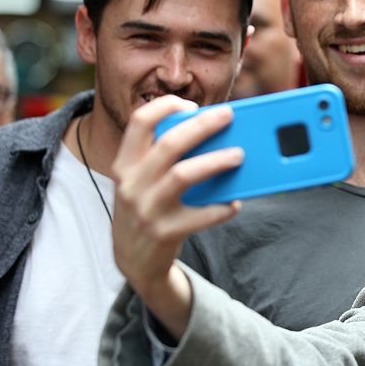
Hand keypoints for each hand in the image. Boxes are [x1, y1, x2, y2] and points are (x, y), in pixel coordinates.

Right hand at [111, 95, 243, 337]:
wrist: (133, 261)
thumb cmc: (148, 209)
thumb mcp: (143, 182)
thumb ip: (165, 159)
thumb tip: (215, 135)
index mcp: (125, 164)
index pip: (139, 122)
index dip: (165, 106)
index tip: (191, 104)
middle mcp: (131, 184)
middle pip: (169, 144)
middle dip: (202, 125)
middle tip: (228, 116)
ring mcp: (146, 209)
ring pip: (183, 175)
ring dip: (215, 162)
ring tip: (239, 155)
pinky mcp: (164, 233)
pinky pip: (200, 216)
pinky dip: (221, 208)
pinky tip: (234, 203)